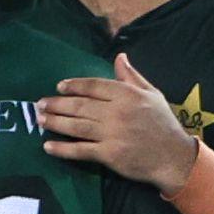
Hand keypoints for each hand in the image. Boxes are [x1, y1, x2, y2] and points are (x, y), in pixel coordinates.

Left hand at [38, 54, 199, 191]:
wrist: (173, 156)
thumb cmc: (162, 123)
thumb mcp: (152, 94)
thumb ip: (131, 76)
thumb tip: (119, 57)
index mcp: (127, 94)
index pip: (93, 86)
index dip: (74, 85)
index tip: (59, 86)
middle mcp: (117, 112)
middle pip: (80, 105)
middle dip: (57, 104)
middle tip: (39, 104)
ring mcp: (112, 134)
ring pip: (76, 126)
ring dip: (55, 122)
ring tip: (39, 119)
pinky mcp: (109, 155)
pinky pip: (80, 150)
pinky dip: (62, 149)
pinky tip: (48, 146)